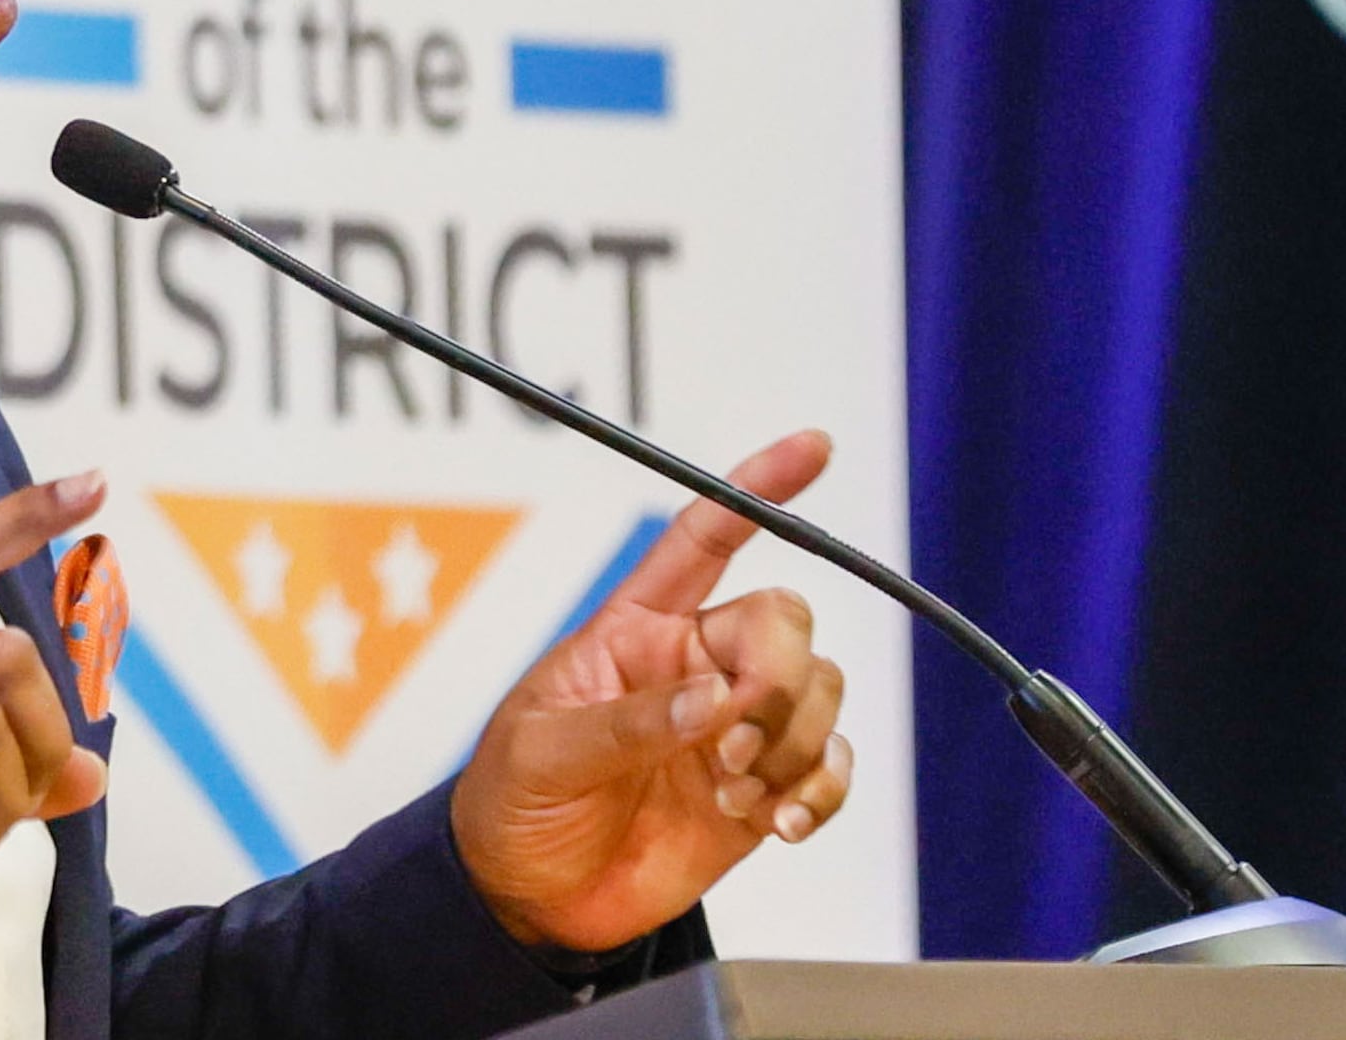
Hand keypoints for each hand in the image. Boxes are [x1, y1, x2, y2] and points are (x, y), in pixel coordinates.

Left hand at [449, 431, 854, 955]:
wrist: (528, 897)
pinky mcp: (762, 789)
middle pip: (784, 620)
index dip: (757, 488)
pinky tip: (780, 824)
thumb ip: (627, 724)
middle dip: (776, 678)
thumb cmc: (515, 802)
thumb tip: (714, 701)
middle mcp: (696, 663)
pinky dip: (822, 791)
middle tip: (730, 747)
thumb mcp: (544, 753)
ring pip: (820, 690)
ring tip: (735, 796)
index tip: (813, 448)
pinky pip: (830, 764)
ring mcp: (734, 727)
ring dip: (794, 744)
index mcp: (636, 629)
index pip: (704, 538)